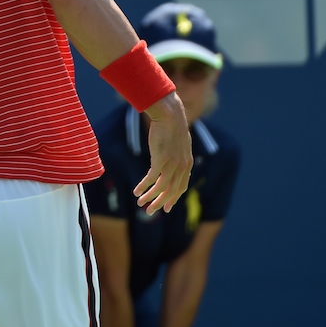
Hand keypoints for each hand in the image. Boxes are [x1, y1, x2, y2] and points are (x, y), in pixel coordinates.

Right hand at [134, 94, 192, 214]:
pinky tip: (137, 192)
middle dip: (160, 203)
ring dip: (149, 197)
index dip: (173, 198)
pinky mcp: (161, 160)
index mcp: (188, 164)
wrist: (170, 114)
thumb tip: (173, 159)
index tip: (166, 207)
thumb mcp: (180, 142)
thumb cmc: (172, 125)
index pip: (181, 187)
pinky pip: (151, 179)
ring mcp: (172, 165)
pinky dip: (143, 187)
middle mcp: (182, 167)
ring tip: (140, 204)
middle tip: (151, 211)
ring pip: (160, 188)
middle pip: (171, 191)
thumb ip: (178, 154)